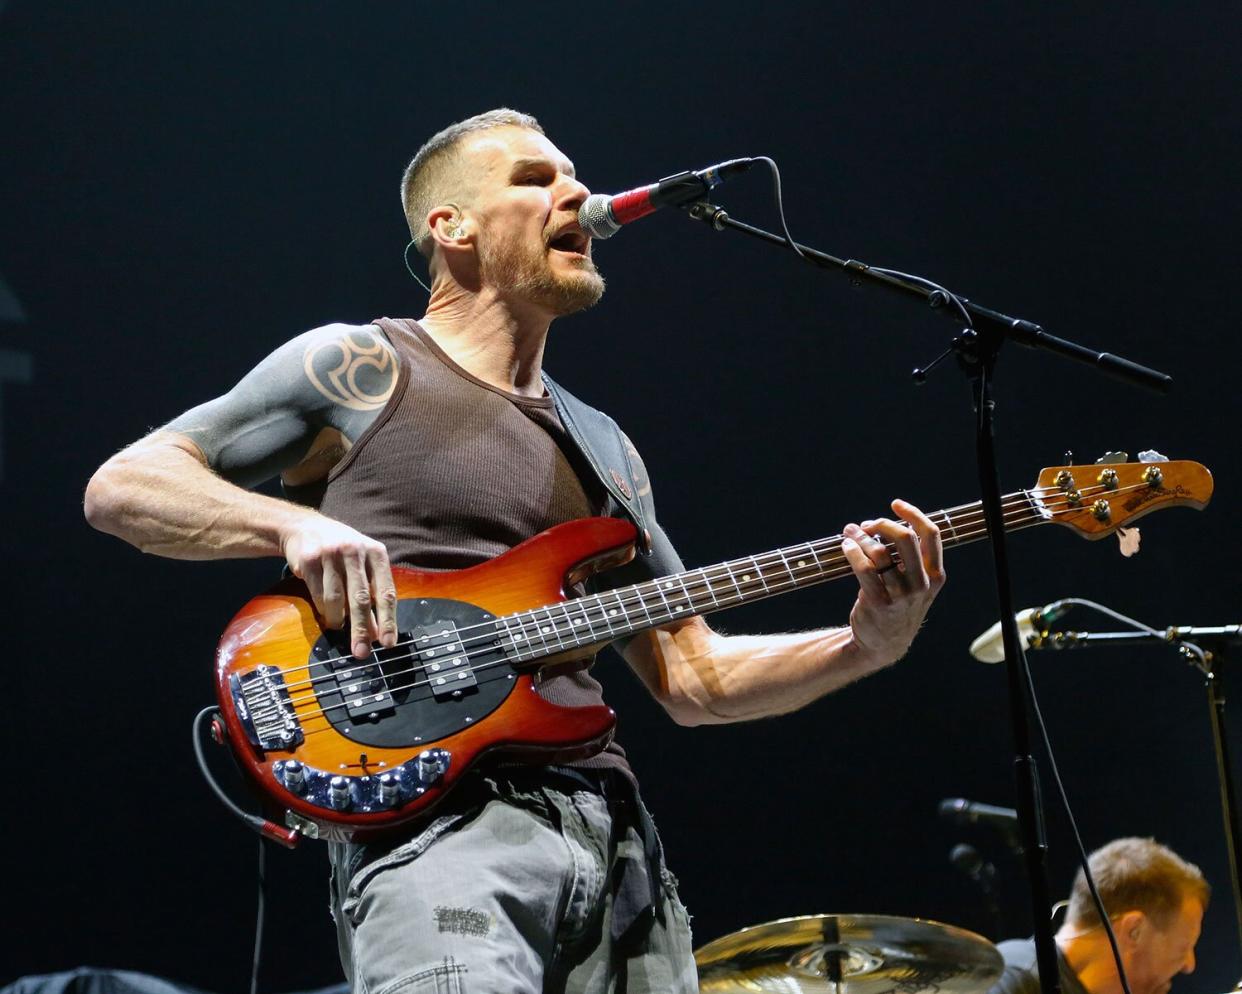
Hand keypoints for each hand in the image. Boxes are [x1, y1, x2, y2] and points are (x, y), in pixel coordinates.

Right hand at [281, 516, 397, 658]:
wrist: (304, 527)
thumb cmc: (341, 552)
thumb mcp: (363, 565)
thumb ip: (373, 593)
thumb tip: (377, 632)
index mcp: (376, 553)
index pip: (386, 591)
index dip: (388, 619)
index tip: (388, 643)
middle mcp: (355, 551)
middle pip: (361, 598)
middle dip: (362, 629)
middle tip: (362, 652)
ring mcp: (331, 554)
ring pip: (336, 599)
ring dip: (338, 620)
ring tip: (337, 627)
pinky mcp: (309, 559)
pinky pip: (318, 594)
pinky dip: (323, 610)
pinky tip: (325, 613)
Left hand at [840, 498, 944, 666]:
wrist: (884, 643)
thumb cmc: (897, 605)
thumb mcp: (915, 584)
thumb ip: (910, 557)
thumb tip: (885, 524)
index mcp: (935, 575)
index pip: (930, 534)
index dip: (913, 514)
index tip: (895, 504)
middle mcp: (921, 584)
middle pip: (906, 537)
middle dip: (883, 523)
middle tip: (868, 524)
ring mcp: (901, 595)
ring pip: (880, 552)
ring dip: (861, 537)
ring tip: (850, 533)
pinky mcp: (879, 602)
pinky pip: (864, 568)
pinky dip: (853, 551)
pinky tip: (846, 546)